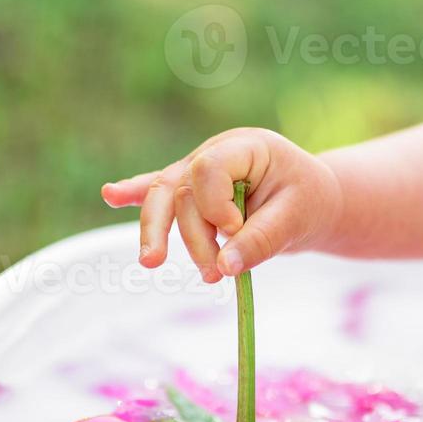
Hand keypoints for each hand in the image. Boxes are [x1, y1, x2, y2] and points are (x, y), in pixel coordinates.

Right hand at [102, 127, 342, 281]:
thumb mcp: (298, 219)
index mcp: (244, 147)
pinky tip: (110, 194)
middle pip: (181, 189)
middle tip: (212, 274)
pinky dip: (134, 194)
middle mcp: (215, 154)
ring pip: (164, 196)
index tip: (237, 231)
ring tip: (153, 263)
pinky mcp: (191, 192)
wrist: (312, 201)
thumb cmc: (308, 203)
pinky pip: (158, 190)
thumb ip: (263, 240)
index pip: (209, 169)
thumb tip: (225, 267)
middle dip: (188, 234)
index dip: (214, 206)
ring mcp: (198, 170)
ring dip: (159, 232)